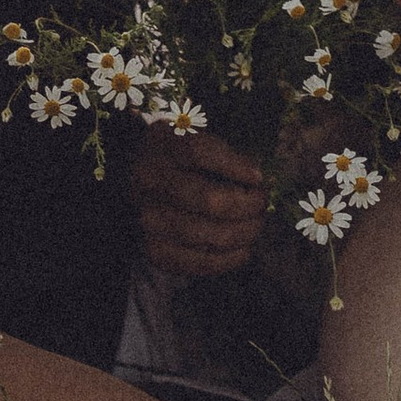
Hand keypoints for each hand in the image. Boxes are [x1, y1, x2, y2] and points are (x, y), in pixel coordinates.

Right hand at [131, 126, 267, 277]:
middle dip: (248, 206)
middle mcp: (150, 181)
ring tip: (256, 226)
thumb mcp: (195, 137)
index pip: (200, 153)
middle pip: (210, 200)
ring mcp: (149, 219)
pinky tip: (243, 250)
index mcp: (162, 144)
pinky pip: (199, 263)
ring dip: (244, 234)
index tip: (259, 177)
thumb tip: (257, 179)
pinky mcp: (154, 250)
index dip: (235, 166)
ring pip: (209, 236)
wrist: (138, 180)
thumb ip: (224, 154)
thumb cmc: (179, 157)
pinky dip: (229, 260)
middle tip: (262, 204)